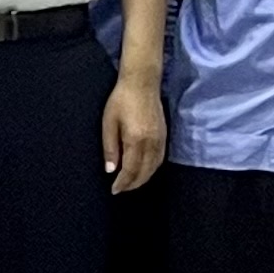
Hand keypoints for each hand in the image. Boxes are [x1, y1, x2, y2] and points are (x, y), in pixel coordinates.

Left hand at [102, 73, 166, 196]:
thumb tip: (111, 170)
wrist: (142, 83)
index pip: (131, 170)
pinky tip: (144, 170)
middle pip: (145, 172)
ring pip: (154, 167)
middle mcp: (151, 143)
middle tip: (121, 189)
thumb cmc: (121, 100)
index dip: (123, 183)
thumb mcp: (109, 123)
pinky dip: (152, 169)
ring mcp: (160, 140)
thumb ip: (110, 148)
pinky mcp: (165, 136)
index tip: (114, 190)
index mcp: (136, 140)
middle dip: (133, 184)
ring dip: (143, 178)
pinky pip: (160, 159)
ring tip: (131, 183)